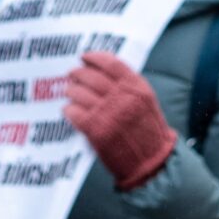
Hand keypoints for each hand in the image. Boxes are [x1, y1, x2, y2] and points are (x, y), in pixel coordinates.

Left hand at [63, 52, 174, 191]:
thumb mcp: (146, 101)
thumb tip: (102, 70)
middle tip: (72, 75)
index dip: (94, 57)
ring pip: (79, 93)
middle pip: (91, 76)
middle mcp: (122, 98)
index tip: (85, 57)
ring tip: (69, 92)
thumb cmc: (147, 131)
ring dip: (71, 91)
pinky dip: (69, 110)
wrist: (150, 161)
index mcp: (136, 88)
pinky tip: (69, 110)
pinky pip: (74, 113)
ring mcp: (108, 114)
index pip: (111, 63)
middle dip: (78, 73)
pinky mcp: (96, 131)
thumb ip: (128, 85)